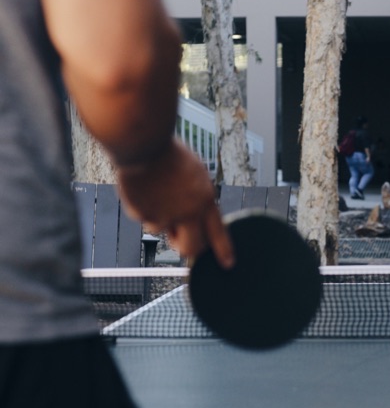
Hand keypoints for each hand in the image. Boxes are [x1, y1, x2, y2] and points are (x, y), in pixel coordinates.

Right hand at [116, 139, 234, 268]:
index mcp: (205, 199)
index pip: (218, 232)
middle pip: (190, 247)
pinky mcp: (143, 215)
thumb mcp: (194, 175)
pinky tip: (142, 188)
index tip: (229, 263)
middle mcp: (187, 212)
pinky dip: (142, 207)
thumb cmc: (168, 155)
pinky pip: (143, 217)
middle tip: (177, 238)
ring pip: (161, 230)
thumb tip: (195, 219)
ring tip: (155, 192)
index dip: (223, 250)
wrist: (143, 144)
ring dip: (158, 217)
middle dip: (183, 247)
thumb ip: (197, 198)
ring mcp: (164, 215)